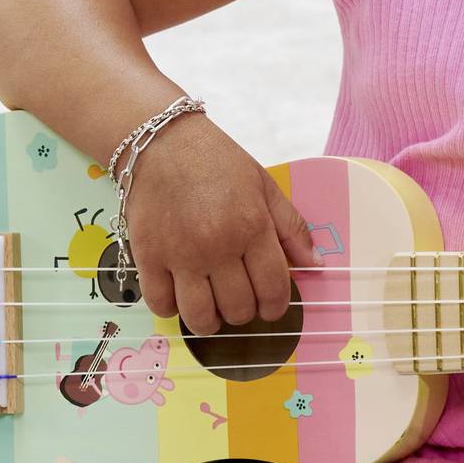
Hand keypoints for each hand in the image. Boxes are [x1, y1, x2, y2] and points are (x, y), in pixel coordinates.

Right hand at [124, 116, 318, 334]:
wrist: (160, 141)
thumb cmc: (215, 161)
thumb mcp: (264, 185)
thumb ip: (291, 226)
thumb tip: (315, 263)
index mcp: (251, 227)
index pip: (273, 288)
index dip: (276, 306)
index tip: (271, 306)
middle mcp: (217, 246)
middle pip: (238, 308)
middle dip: (245, 312)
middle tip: (240, 299)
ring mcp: (180, 254)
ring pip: (200, 317)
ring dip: (210, 320)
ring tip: (212, 308)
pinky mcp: (148, 256)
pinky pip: (161, 304)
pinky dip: (172, 308)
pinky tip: (179, 295)